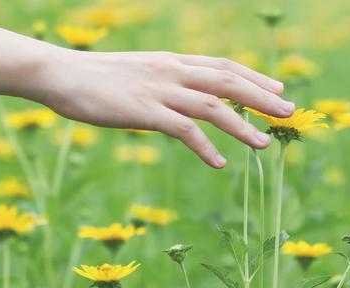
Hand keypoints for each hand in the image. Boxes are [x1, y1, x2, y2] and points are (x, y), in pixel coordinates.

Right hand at [31, 49, 293, 168]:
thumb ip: (161, 82)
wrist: (60, 73)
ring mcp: (159, 91)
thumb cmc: (94, 78)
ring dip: (242, 126)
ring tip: (263, 144)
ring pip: (213, 106)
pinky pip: (184, 130)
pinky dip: (206, 147)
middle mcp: (171, 71)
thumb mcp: (136, 73)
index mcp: (171, 61)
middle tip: (289, 113)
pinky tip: (219, 163)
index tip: (278, 89)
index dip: (253, 78)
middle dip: (261, 98)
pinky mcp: (144, 111)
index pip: (223, 66)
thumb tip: (178, 99)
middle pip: (228, 82)